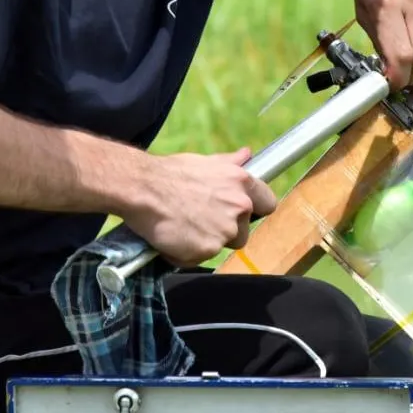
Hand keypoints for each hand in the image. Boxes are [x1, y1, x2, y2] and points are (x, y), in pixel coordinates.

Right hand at [117, 147, 277, 266]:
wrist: (144, 189)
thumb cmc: (171, 173)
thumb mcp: (205, 162)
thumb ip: (230, 163)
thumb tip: (247, 154)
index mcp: (242, 183)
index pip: (268, 204)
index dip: (255, 211)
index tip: (242, 214)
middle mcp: (239, 206)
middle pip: (243, 232)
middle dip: (225, 231)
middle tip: (200, 221)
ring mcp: (225, 229)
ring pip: (221, 246)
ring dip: (206, 242)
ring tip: (183, 228)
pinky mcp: (208, 249)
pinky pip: (200, 258)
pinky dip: (186, 253)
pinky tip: (172, 237)